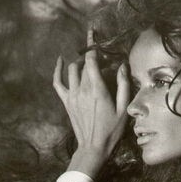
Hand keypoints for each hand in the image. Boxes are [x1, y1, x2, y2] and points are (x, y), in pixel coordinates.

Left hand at [53, 29, 130, 171]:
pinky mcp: (66, 101)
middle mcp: (82, 89)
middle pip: (84, 64)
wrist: (93, 147)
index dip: (93, 46)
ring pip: (72, 70)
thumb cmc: (111, 131)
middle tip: (103, 59)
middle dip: (93, 58)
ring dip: (81, 63)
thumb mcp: (123, 109)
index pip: (92, 60)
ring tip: (90, 64)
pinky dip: (58, 70)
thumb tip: (122, 66)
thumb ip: (123, 86)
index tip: (94, 34)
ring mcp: (72, 94)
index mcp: (97, 89)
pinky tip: (60, 61)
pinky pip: (58, 82)